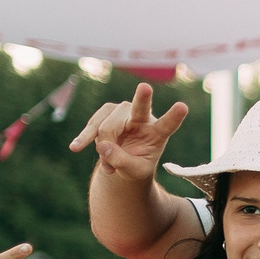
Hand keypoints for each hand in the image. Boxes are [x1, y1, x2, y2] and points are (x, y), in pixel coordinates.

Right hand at [69, 83, 188, 181]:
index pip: (168, 125)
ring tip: (109, 166)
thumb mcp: (133, 171)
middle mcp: (143, 118)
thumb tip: (103, 147)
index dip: (174, 116)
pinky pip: (93, 125)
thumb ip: (121, 161)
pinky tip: (76, 147)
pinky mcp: (107, 112)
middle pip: (139, 109)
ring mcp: (124, 112)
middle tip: (145, 87)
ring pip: (107, 126)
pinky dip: (86, 139)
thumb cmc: (135, 164)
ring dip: (103, 147)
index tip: (183, 107)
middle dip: (142, 97)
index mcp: (158, 133)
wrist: (123, 160)